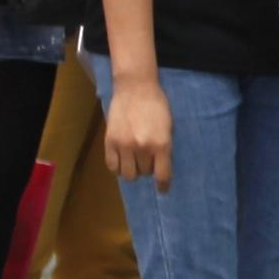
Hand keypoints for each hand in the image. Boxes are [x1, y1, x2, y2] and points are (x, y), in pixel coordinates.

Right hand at [103, 64, 171, 186]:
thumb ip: (164, 147)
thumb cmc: (157, 105)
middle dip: (147, 169)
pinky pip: (112, 166)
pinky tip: (122, 159)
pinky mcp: (110, 142)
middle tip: (147, 159)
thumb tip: (160, 167)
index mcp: (161, 144)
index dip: (163, 186)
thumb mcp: (168, 127)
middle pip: (144, 173)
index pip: (162, 175)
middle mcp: (143, 148)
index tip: (162, 190)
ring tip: (134, 160)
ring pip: (127, 174)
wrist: (135, 88)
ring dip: (132, 170)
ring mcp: (124, 146)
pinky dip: (118, 167)